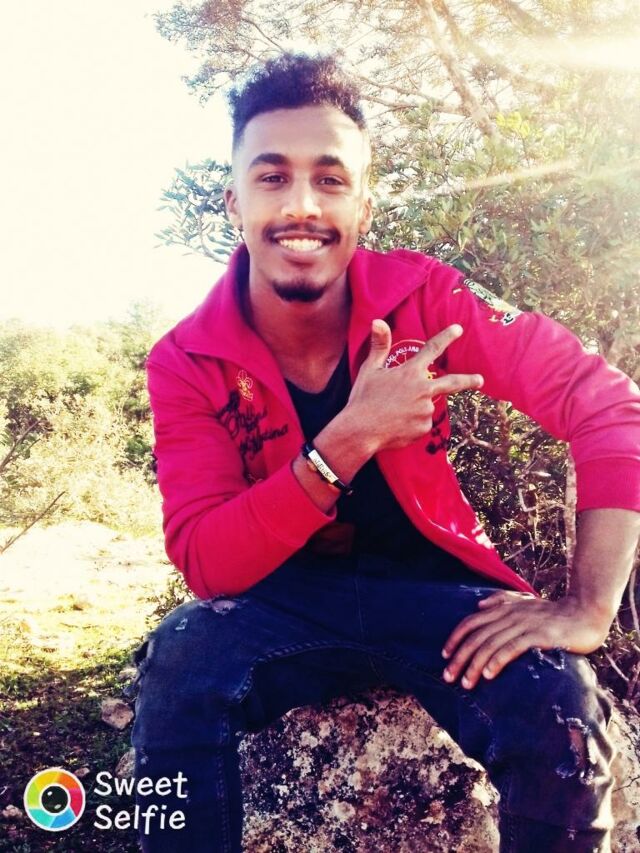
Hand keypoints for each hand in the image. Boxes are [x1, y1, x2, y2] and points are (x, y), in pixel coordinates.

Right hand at [345, 319, 483, 452]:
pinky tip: (396, 425)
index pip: (432, 349)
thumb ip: (380, 345)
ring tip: (394, 413)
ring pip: (426, 406)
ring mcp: (425, 410)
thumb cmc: (363, 398)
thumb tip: (378, 321)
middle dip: (469, 380)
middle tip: (480, 380)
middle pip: (452, 383)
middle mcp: (423, 389)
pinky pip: (421, 423)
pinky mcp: (424, 428)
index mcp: (411, 372)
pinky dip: (411, 423)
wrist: (360, 431)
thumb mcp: (370, 369)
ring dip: (415, 408)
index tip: (458, 329)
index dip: (446, 337)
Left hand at [440, 591, 610, 689]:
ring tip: (466, 682)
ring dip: (475, 664)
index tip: (444, 656)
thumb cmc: (555, 612)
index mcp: (505, 607)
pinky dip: (498, 660)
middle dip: (460, 657)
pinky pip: (513, 648)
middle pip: (477, 636)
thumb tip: (479, 605)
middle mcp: (510, 614)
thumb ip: (502, 601)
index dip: (456, 638)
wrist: (585, 613)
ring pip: (491, 644)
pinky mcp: (539, 636)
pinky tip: (489, 674)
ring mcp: (524, 624)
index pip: (472, 621)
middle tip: (448, 677)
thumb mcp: (526, 602)